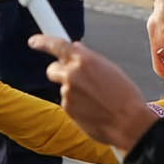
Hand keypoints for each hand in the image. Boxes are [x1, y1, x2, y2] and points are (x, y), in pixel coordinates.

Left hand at [29, 34, 160, 150]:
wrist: (129, 122)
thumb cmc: (125, 96)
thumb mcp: (111, 69)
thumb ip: (89, 59)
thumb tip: (76, 50)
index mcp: (85, 60)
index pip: (57, 45)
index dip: (42, 42)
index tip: (34, 41)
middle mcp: (72, 73)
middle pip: (53, 68)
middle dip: (61, 72)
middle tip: (77, 79)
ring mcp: (67, 91)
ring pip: (62, 87)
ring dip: (73, 91)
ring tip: (96, 99)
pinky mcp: (66, 107)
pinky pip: (67, 102)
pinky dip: (76, 104)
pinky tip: (93, 108)